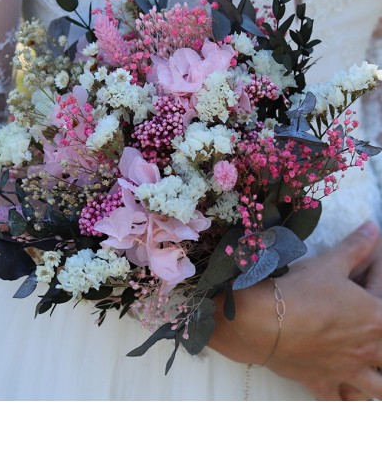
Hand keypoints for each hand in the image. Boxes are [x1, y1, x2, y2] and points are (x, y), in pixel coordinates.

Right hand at [208, 221, 381, 399]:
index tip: (372, 273)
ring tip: (372, 372)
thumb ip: (355, 247)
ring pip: (378, 390)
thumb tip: (372, 227)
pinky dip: (346, 402)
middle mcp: (368, 349)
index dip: (379, 279)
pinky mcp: (322, 383)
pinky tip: (347, 398)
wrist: (261, 321)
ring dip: (379, 383)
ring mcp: (346, 371)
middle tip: (371, 332)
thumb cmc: (298, 291)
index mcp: (377, 318)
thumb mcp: (329, 263)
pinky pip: (340, 403)